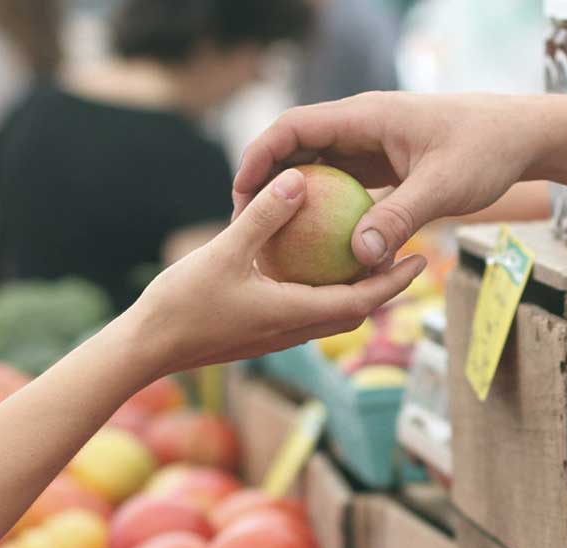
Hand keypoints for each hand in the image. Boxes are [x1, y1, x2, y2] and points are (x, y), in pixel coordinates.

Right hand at [128, 168, 426, 375]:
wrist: (145, 349)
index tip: (421, 259)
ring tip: (367, 256)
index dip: (395, 281)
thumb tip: (298, 180)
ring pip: (329, 313)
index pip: (361, 301)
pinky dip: (321, 290)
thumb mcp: (224, 252)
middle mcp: (293, 331)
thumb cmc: (182, 304)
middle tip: (407, 254)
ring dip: (354, 290)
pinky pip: (303, 310)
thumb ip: (264, 217)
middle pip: (354, 310)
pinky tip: (311, 264)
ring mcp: (275, 335)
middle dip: (384, 286)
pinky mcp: (258, 333)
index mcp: (295, 315)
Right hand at [233, 92, 542, 266]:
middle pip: (297, 147)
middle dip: (267, 182)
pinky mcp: (384, 165)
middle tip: (246, 225)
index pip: (294, 127)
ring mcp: (372, 145)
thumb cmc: (486, 151)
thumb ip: (400, 218)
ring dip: (295, 199)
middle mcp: (362, 126)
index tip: (241, 194)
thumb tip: (359, 257)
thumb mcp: (443, 187)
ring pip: (318, 168)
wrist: (521, 137)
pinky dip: (327, 210)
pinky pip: (343, 185)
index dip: (260, 156)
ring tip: (272, 240)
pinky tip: (318, 247)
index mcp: (366, 116)